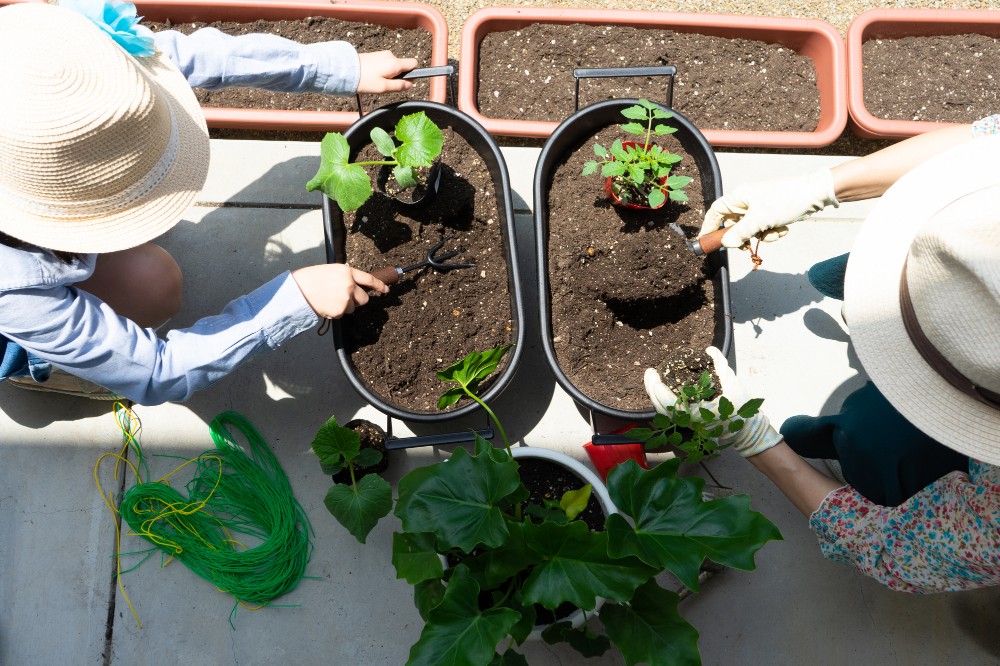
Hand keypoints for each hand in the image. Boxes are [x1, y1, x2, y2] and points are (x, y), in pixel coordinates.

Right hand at [291, 264, 387, 319]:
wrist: (298, 290)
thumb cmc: (311, 279)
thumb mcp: (331, 271)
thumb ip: (345, 276)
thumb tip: (355, 284)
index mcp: (347, 272)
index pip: (369, 279)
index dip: (379, 285)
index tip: (386, 290)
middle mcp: (349, 285)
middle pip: (364, 298)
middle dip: (357, 300)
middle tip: (344, 298)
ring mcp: (346, 298)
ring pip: (353, 308)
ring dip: (344, 306)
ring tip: (329, 299)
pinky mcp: (340, 310)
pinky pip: (343, 314)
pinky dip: (336, 312)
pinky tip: (326, 305)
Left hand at [357, 51, 419, 92]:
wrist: (346, 70)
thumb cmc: (364, 80)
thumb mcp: (383, 88)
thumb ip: (399, 86)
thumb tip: (410, 84)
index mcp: (395, 64)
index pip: (414, 63)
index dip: (413, 73)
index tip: (406, 82)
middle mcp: (390, 56)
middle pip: (403, 66)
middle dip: (399, 76)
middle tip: (387, 85)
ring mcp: (383, 54)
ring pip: (394, 66)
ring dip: (390, 74)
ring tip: (377, 81)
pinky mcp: (376, 55)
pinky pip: (386, 64)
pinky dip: (383, 71)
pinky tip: (373, 76)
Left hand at [644, 346, 781, 457]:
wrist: (746, 428)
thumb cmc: (739, 407)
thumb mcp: (732, 383)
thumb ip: (720, 365)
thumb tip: (709, 350)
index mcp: (698, 414)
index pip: (671, 405)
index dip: (660, 392)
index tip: (655, 378)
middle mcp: (690, 421)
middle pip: (663, 409)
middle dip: (652, 390)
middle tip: (650, 373)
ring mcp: (688, 424)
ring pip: (664, 412)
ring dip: (655, 396)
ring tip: (652, 379)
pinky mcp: (688, 423)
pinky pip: (670, 413)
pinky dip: (663, 401)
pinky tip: (660, 388)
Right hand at [700, 169, 838, 248]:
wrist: (815, 195)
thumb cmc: (785, 201)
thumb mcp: (760, 220)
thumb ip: (740, 233)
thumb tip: (727, 243)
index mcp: (739, 197)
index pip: (716, 211)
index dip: (709, 226)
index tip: (706, 240)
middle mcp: (747, 202)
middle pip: (733, 225)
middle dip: (742, 237)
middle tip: (746, 247)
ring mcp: (760, 208)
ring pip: (750, 230)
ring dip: (761, 236)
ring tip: (773, 231)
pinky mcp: (772, 214)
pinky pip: (764, 229)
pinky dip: (772, 233)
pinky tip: (783, 229)